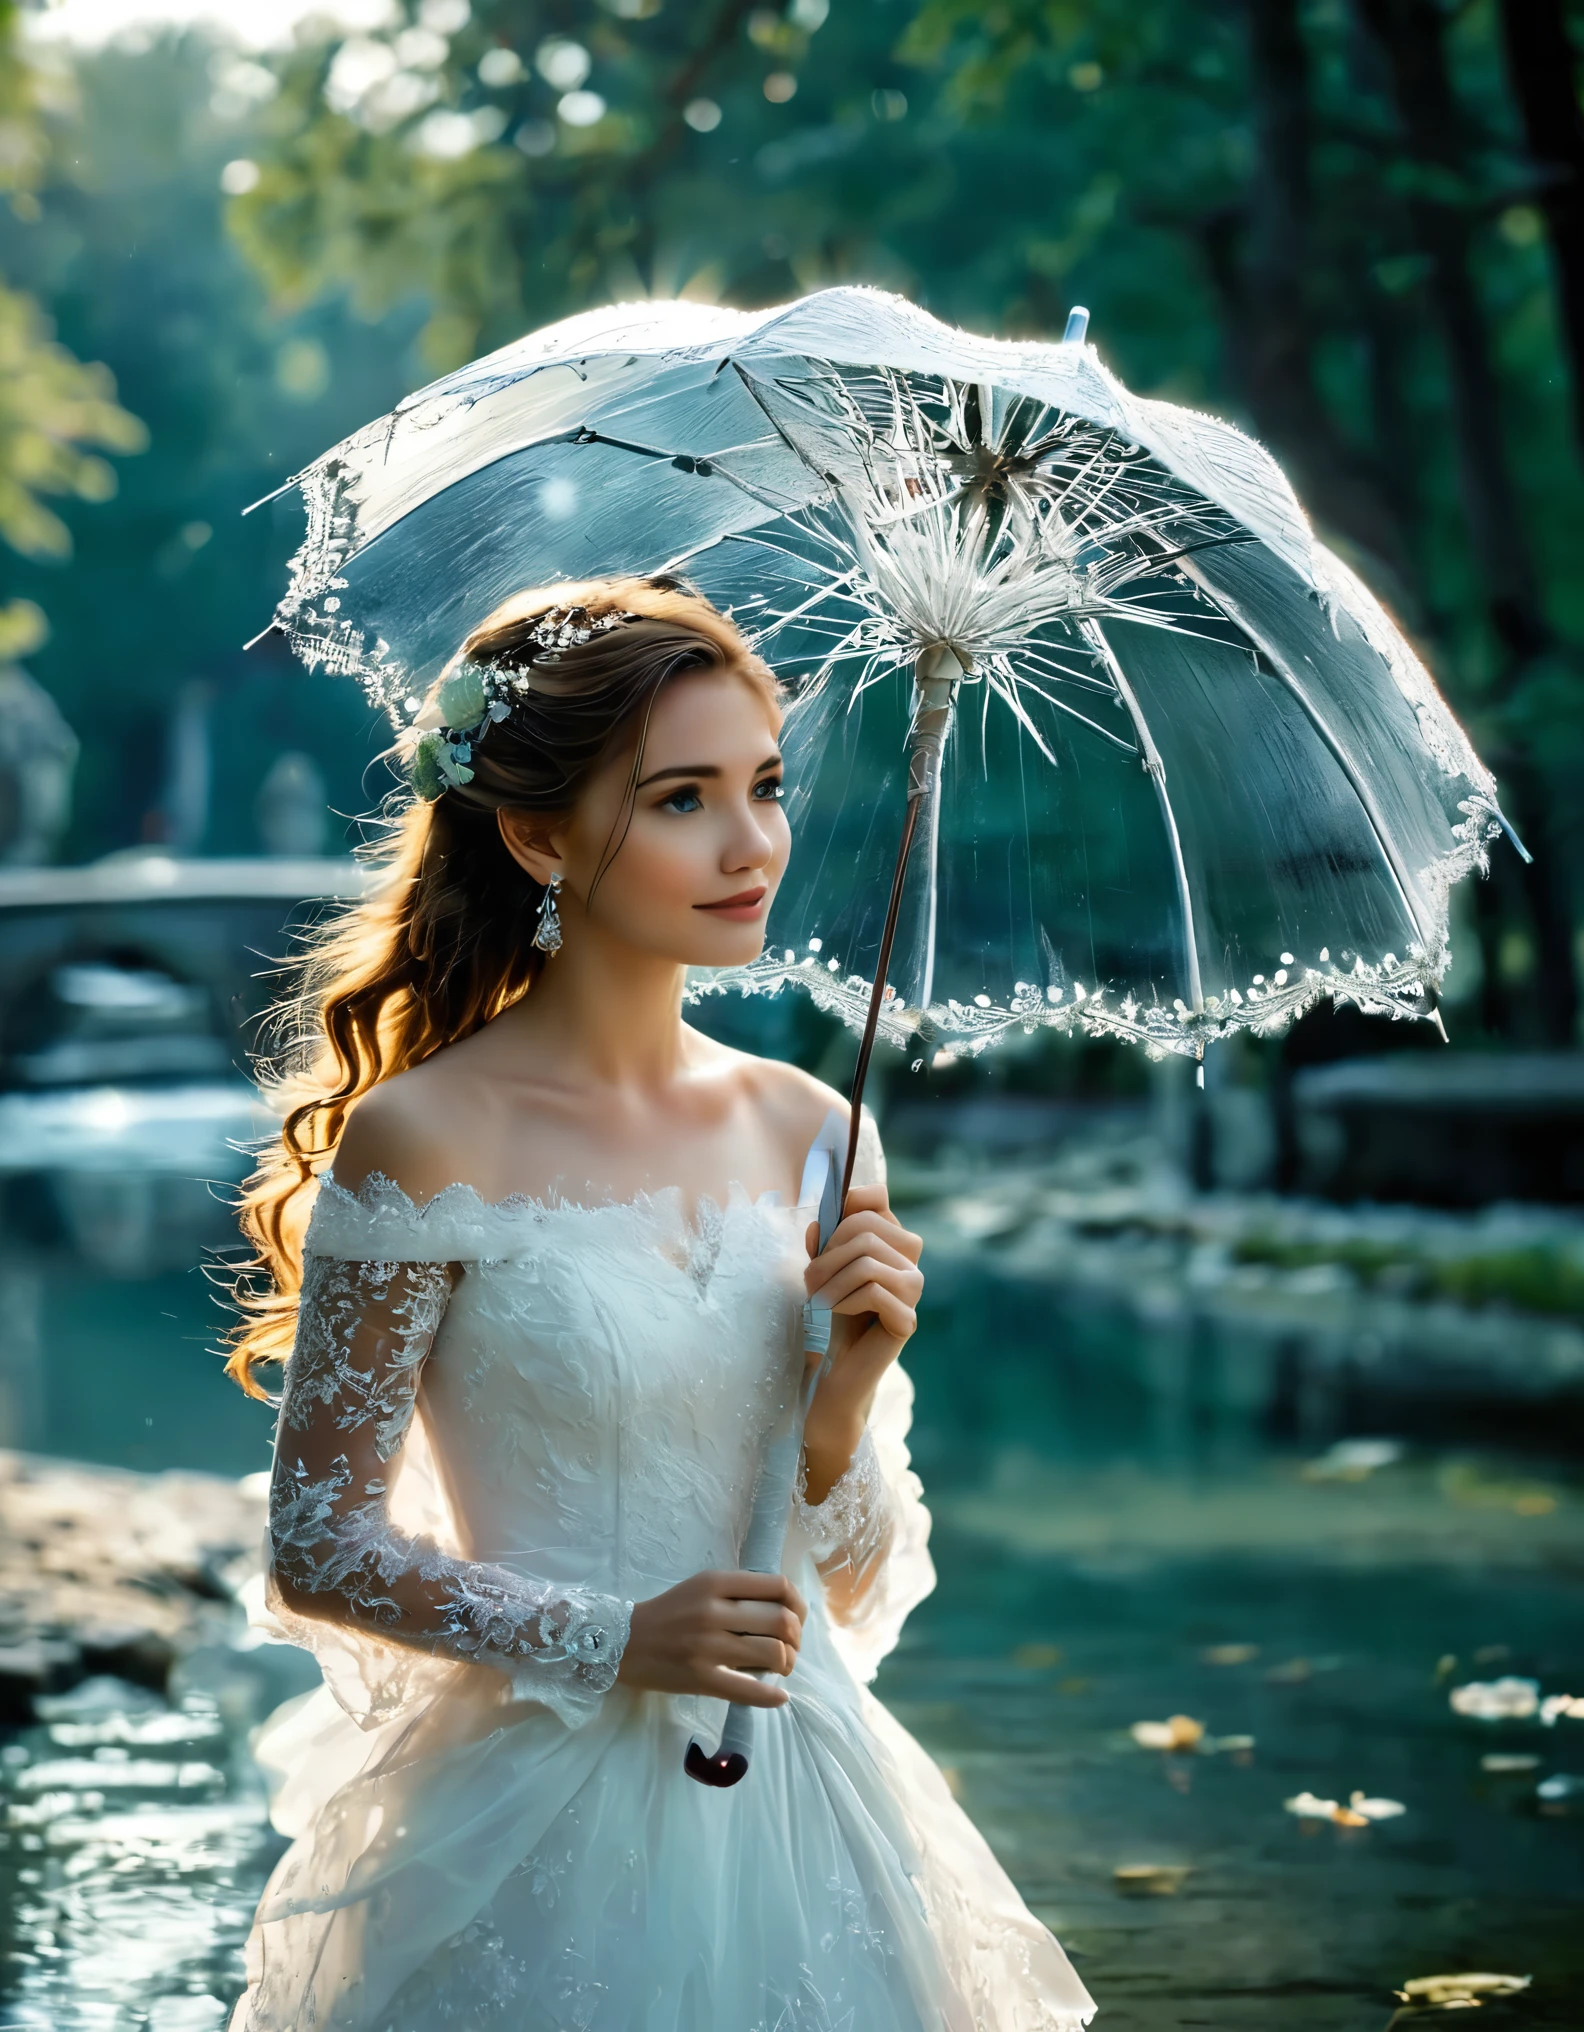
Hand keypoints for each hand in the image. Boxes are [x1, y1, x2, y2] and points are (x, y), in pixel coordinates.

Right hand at [616, 1568, 807, 1707]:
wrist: (623, 1642)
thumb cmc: (668, 1613)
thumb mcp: (702, 1587)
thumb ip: (738, 1591)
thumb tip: (786, 1608)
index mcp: (716, 1582)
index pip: (778, 1586)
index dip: (798, 1604)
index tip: (798, 1618)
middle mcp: (713, 1610)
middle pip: (781, 1620)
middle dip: (796, 1638)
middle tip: (790, 1647)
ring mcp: (707, 1646)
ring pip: (772, 1653)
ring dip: (787, 1664)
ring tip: (780, 1668)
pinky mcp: (700, 1678)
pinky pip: (748, 1690)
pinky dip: (772, 1697)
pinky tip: (779, 1697)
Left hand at [802, 1182, 922, 1498]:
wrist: (829, 1371)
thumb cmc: (826, 1317)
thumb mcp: (820, 1271)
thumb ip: (822, 1244)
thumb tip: (819, 1222)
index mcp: (889, 1243)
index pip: (878, 1200)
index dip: (851, 1202)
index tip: (824, 1228)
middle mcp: (909, 1262)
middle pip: (868, 1230)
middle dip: (829, 1252)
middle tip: (809, 1279)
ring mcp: (913, 1291)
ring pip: (870, 1261)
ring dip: (831, 1280)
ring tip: (817, 1299)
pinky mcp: (907, 1319)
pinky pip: (875, 1292)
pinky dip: (845, 1300)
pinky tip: (835, 1313)